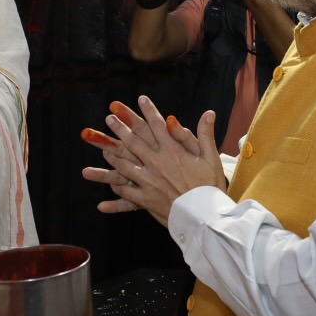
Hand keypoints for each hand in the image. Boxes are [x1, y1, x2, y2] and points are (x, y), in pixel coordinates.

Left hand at [80, 96, 225, 220]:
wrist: (205, 217)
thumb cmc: (210, 187)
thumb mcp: (211, 158)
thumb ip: (205, 134)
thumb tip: (207, 112)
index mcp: (173, 152)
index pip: (158, 126)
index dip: (149, 111)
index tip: (141, 98)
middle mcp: (157, 163)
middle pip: (134, 142)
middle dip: (121, 128)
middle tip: (110, 118)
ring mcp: (149, 181)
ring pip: (125, 165)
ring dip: (113, 154)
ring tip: (104, 147)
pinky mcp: (145, 199)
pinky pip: (126, 191)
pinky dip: (117, 186)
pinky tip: (111, 183)